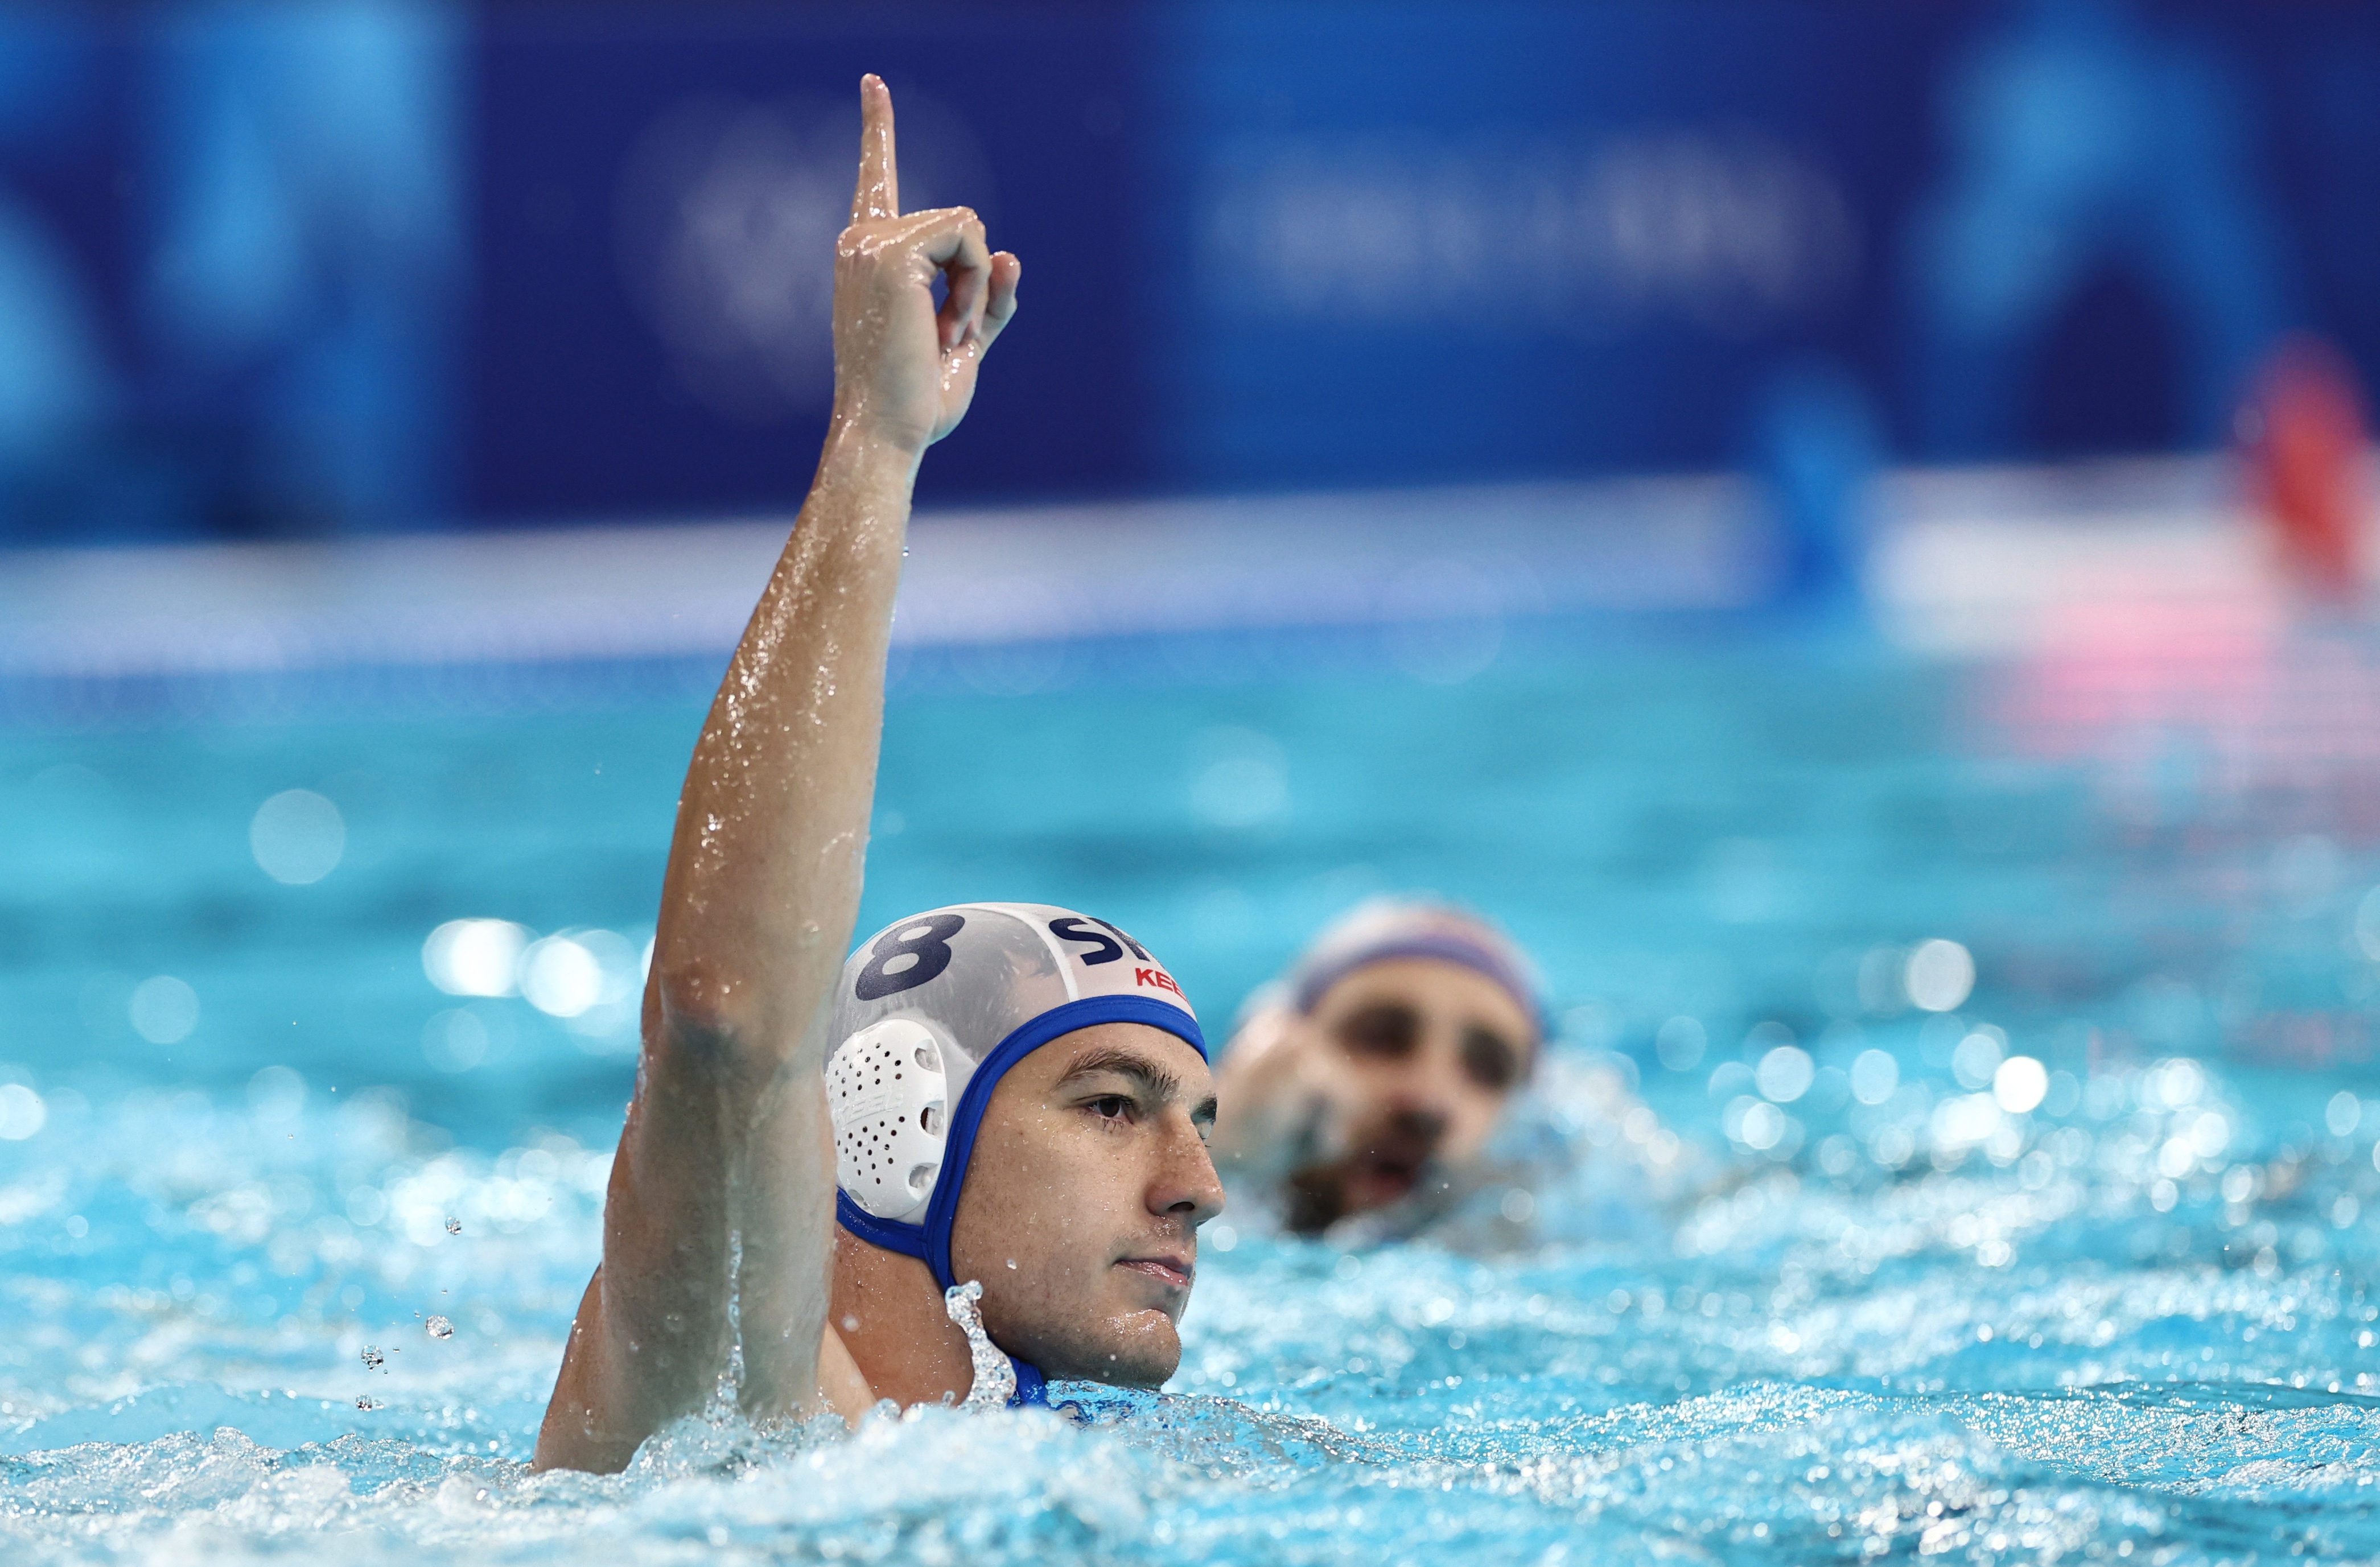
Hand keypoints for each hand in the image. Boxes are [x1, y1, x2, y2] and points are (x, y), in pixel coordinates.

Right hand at [830, 75, 1019, 455]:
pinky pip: (969, 237)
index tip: (873, 82)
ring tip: (945, 335)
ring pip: (968, 226)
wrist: (889, 432)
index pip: (874, 182)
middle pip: (960, 220)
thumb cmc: (918, 400)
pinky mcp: (891, 250)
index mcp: (869, 258)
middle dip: (974, 278)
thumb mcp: (964, 343)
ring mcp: (871, 242)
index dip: (876, 129)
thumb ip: (988, 298)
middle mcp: (861, 242)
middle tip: (948, 336)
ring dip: (975, 286)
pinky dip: (975, 284)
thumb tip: (1008, 253)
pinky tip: (948, 324)